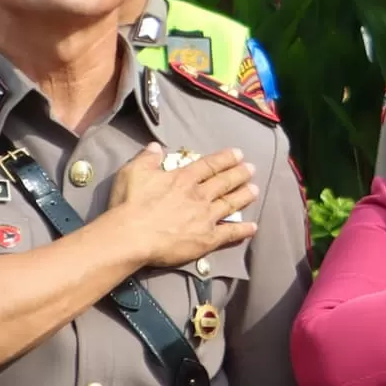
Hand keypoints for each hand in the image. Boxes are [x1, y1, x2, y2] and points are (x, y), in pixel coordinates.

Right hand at [106, 145, 261, 267]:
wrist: (131, 235)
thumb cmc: (129, 204)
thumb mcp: (132, 173)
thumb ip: (146, 159)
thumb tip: (155, 146)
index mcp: (183, 179)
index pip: (209, 165)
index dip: (225, 158)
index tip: (238, 153)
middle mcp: (199, 195)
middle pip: (224, 182)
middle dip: (239, 174)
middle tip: (252, 168)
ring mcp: (206, 217)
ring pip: (231, 204)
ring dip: (244, 196)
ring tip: (256, 189)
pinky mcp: (207, 239)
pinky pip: (230, 233)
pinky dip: (243, 230)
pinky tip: (253, 227)